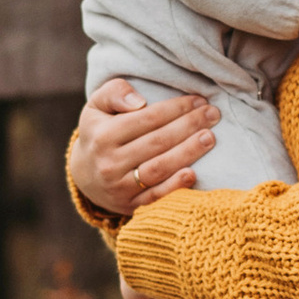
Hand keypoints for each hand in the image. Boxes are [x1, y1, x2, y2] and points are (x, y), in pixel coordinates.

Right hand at [69, 75, 218, 216]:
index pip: (148, 119)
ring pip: (159, 168)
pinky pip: (156, 197)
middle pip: (158, 142)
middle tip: (213, 115)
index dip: (176, 108)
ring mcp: (120, 187)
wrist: (85, 175)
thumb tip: (139, 102)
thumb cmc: (99, 132)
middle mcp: (110, 163)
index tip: (198, 100)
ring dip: (188, 152)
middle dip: (189, 126)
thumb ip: (114, 92)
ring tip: (210, 138)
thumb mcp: (96, 106)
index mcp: (103, 136)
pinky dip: (175, 187)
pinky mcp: (130, 205)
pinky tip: (193, 174)